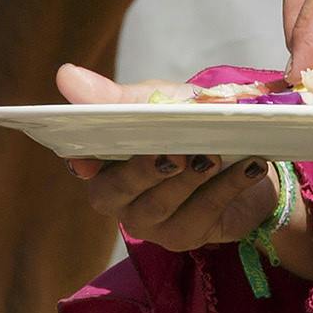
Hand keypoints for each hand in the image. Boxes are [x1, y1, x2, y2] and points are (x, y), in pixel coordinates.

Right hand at [51, 64, 308, 271]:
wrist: (243, 150)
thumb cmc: (186, 123)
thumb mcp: (154, 102)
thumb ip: (114, 97)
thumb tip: (64, 74)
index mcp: (104, 164)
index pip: (81, 164)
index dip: (83, 160)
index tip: (90, 157)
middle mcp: (120, 200)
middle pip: (116, 192)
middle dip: (144, 172)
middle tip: (172, 152)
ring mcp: (152, 224)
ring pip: (161, 207)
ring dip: (190, 179)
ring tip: (214, 155)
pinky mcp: (188, 237)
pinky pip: (203, 214)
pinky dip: (227, 187)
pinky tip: (248, 166)